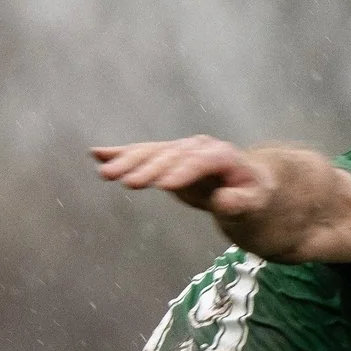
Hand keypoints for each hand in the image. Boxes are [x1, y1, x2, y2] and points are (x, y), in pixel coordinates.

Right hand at [92, 136, 272, 218]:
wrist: (244, 180)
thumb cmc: (251, 193)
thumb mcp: (253, 202)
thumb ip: (240, 202)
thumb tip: (222, 200)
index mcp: (223, 156)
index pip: (201, 161)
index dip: (184, 172)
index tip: (164, 185)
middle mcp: (198, 147)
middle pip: (171, 155)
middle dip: (149, 167)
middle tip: (126, 181)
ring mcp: (180, 150)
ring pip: (152, 153)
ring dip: (127, 161)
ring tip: (105, 172)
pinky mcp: (166, 157)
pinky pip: (142, 153)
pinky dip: (120, 153)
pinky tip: (96, 153)